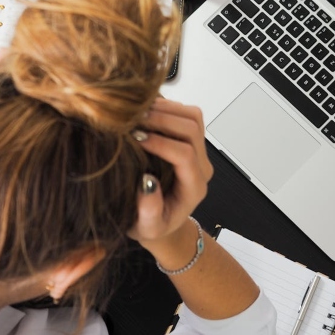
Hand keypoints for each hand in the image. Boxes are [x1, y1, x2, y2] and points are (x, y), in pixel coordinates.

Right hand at [127, 98, 212, 250]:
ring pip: (192, 116)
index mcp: (194, 187)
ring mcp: (198, 150)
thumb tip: (147, 183)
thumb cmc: (153, 225)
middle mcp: (201, 166)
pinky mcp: (190, 140)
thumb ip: (149, 211)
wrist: (163, 221)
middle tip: (133, 120)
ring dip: (165, 109)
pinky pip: (186, 114)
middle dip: (162, 120)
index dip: (161, 143)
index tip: (135, 139)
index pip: (185, 155)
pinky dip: (166, 106)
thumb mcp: (147, 228)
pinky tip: (143, 111)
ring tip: (137, 113)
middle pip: (192, 129)